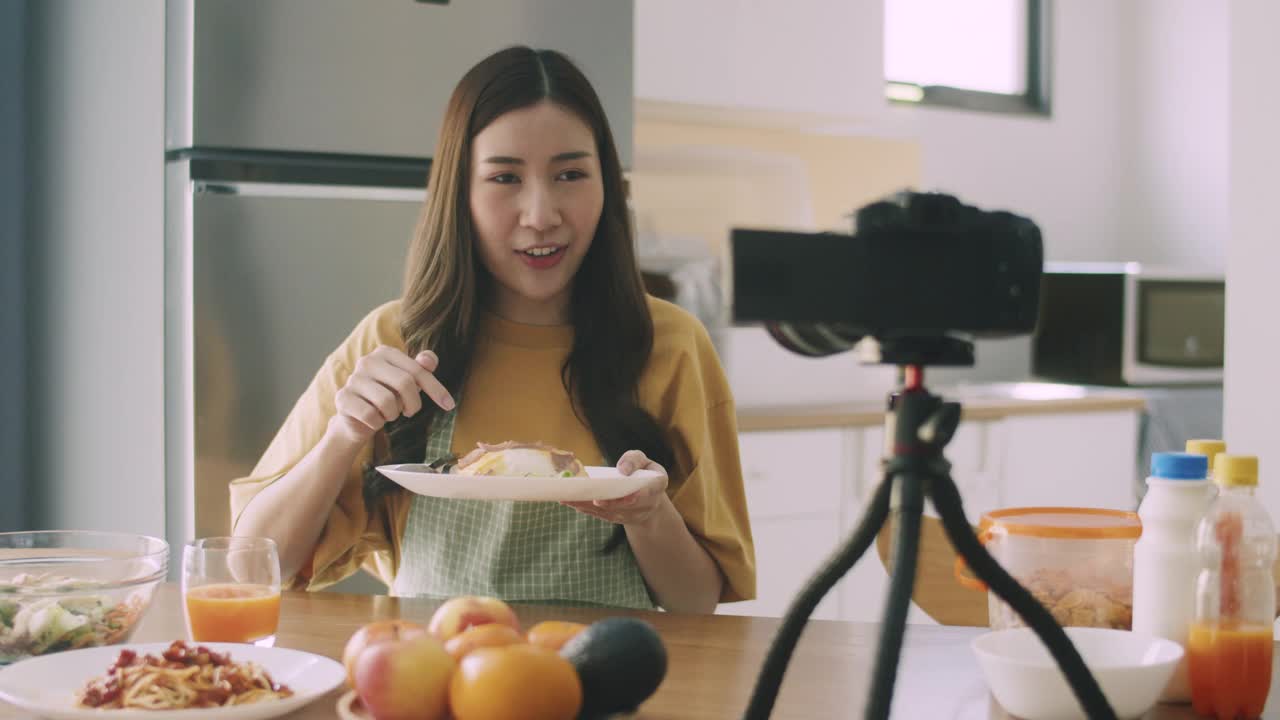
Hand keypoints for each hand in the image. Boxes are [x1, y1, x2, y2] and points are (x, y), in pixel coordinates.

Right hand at [328, 346, 454, 443]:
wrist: (358, 418)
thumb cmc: (388, 396)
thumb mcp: (408, 383)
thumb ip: (420, 369)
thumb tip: (429, 359)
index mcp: (385, 352)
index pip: (418, 370)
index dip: (436, 389)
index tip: (449, 405)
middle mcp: (367, 361)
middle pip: (404, 383)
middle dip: (414, 404)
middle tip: (410, 412)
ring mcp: (353, 379)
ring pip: (387, 401)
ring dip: (393, 414)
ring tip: (388, 413)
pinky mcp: (343, 398)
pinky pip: (370, 415)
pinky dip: (377, 423)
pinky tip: (374, 419)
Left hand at [561, 450, 669, 527]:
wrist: (647, 496)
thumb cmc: (643, 472)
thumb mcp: (643, 460)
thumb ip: (634, 459)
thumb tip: (622, 469)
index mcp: (656, 486)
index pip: (649, 492)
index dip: (638, 496)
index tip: (628, 496)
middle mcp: (647, 504)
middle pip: (627, 507)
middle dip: (610, 504)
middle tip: (594, 499)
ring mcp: (632, 515)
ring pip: (612, 514)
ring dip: (590, 506)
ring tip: (571, 499)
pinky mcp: (618, 519)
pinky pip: (602, 516)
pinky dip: (586, 509)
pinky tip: (570, 502)